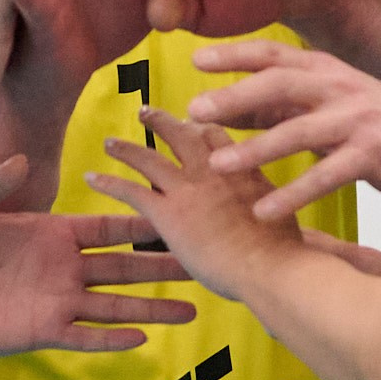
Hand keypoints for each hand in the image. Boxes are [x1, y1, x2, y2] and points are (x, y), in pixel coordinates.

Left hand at [0, 157, 194, 355]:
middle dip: (164, 265)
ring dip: (152, 307)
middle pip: (125, 266)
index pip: (108, 227)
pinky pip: (84, 337)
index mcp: (52, 232)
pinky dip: (112, 339)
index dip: (142, 222)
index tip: (178, 215)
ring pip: (116, 305)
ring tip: (191, 310)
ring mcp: (56, 301)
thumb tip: (19, 159)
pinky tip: (142, 337)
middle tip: (205, 261)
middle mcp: (63, 267)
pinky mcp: (41, 331)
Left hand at [86, 109, 305, 302]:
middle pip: (183, 135)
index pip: (219, 137)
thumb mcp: (286, 217)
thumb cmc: (287, 253)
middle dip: (164, 121)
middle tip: (148, 112)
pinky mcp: (168, 213)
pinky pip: (131, 190)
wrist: (272, 267)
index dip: (202, 126)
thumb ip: (275, 206)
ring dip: (127, 148)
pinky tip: (93, 176)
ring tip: (110, 142)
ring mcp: (190, 190)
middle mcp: (215, 171)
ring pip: (150, 157)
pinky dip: (110, 181)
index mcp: (245, 170)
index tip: (192, 121)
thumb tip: (284, 215)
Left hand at [186, 40, 380, 219]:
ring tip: (218, 166)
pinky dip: (294, 194)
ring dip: (256, 148)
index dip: (235, 54)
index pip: (273, 53)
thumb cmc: (378, 123)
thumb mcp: (329, 103)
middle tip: (196, 111)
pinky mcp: (374, 155)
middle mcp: (339, 87)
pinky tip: (266, 211)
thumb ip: (281, 105)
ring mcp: (357, 120)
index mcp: (325, 70)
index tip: (196, 59)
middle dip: (235, 96)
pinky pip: (327, 176)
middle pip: (280, 82)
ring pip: (299, 130)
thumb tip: (224, 109)